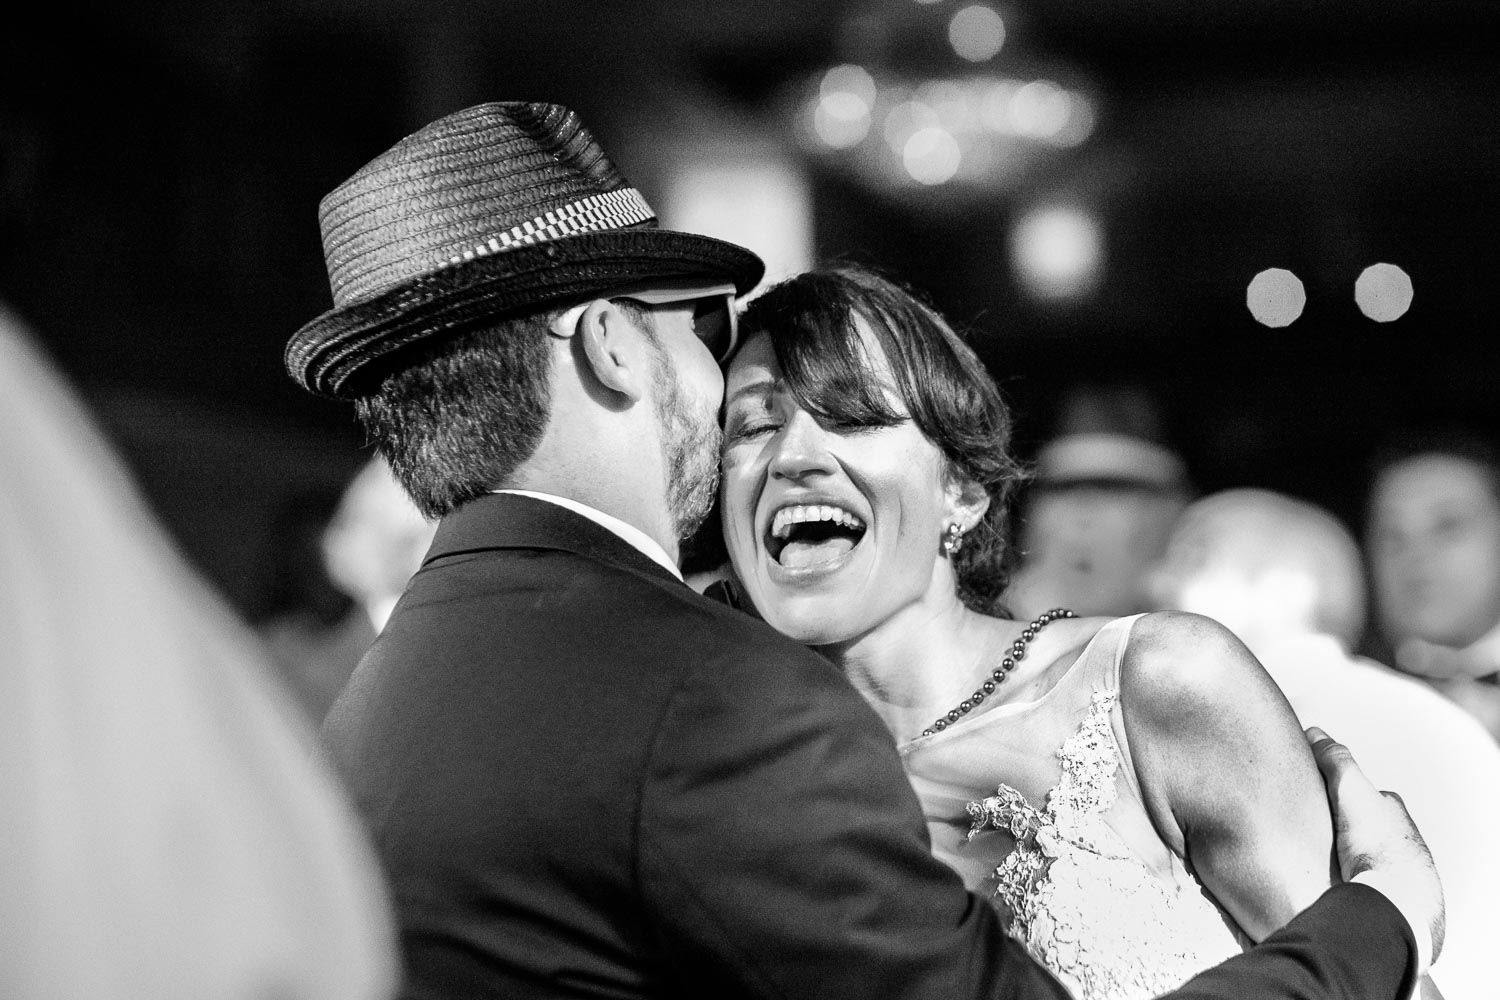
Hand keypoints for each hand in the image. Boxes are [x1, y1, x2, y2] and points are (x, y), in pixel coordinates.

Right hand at [1306, 726, 1444, 974]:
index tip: (1315, 793)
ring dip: (1342, 857)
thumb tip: (1314, 731)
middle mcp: (1402, 842)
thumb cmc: (1377, 845)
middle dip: (1341, 827)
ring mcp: (1396, 874)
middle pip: (1364, 827)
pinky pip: (1360, 884)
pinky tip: (1326, 883)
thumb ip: (1334, 759)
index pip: (1366, 794)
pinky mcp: (1388, 902)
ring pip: (1361, 858)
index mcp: (1395, 815)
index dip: (1340, 791)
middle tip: (1310, 829)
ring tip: (1313, 859)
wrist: (1396, 903)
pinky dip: (1344, 880)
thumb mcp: (1351, 790)